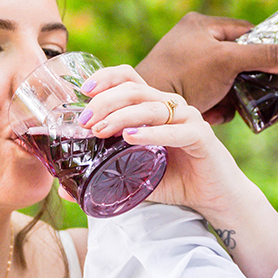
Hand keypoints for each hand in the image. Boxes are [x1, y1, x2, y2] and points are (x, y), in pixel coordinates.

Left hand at [80, 65, 251, 213]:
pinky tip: (131, 138)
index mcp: (154, 107)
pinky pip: (174, 131)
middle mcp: (171, 106)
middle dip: (105, 102)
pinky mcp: (201, 136)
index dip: (106, 78)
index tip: (83, 91)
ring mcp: (188, 119)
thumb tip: (63, 190)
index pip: (129, 79)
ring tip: (100, 131)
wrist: (214, 199)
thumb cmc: (176, 182)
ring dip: (121, 116)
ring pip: (151, 107)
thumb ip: (104, 176)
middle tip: (84, 121)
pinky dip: (151, 133)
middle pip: (134, 89)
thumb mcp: (134, 176)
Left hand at [136, 12, 277, 123]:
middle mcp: (191, 41)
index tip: (276, 65)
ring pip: (226, 80)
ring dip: (231, 97)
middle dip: (244, 79)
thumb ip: (267, 57)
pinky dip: (216, 106)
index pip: (244, 31)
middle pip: (236, 58)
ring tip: (224, 105)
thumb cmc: (184, 76)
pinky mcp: (184, 89)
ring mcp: (186, 66)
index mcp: (199, 24)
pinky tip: (212, 114)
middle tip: (249, 91)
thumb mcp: (229, 62)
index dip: (262, 47)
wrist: (148, 110)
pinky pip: (212, 94)